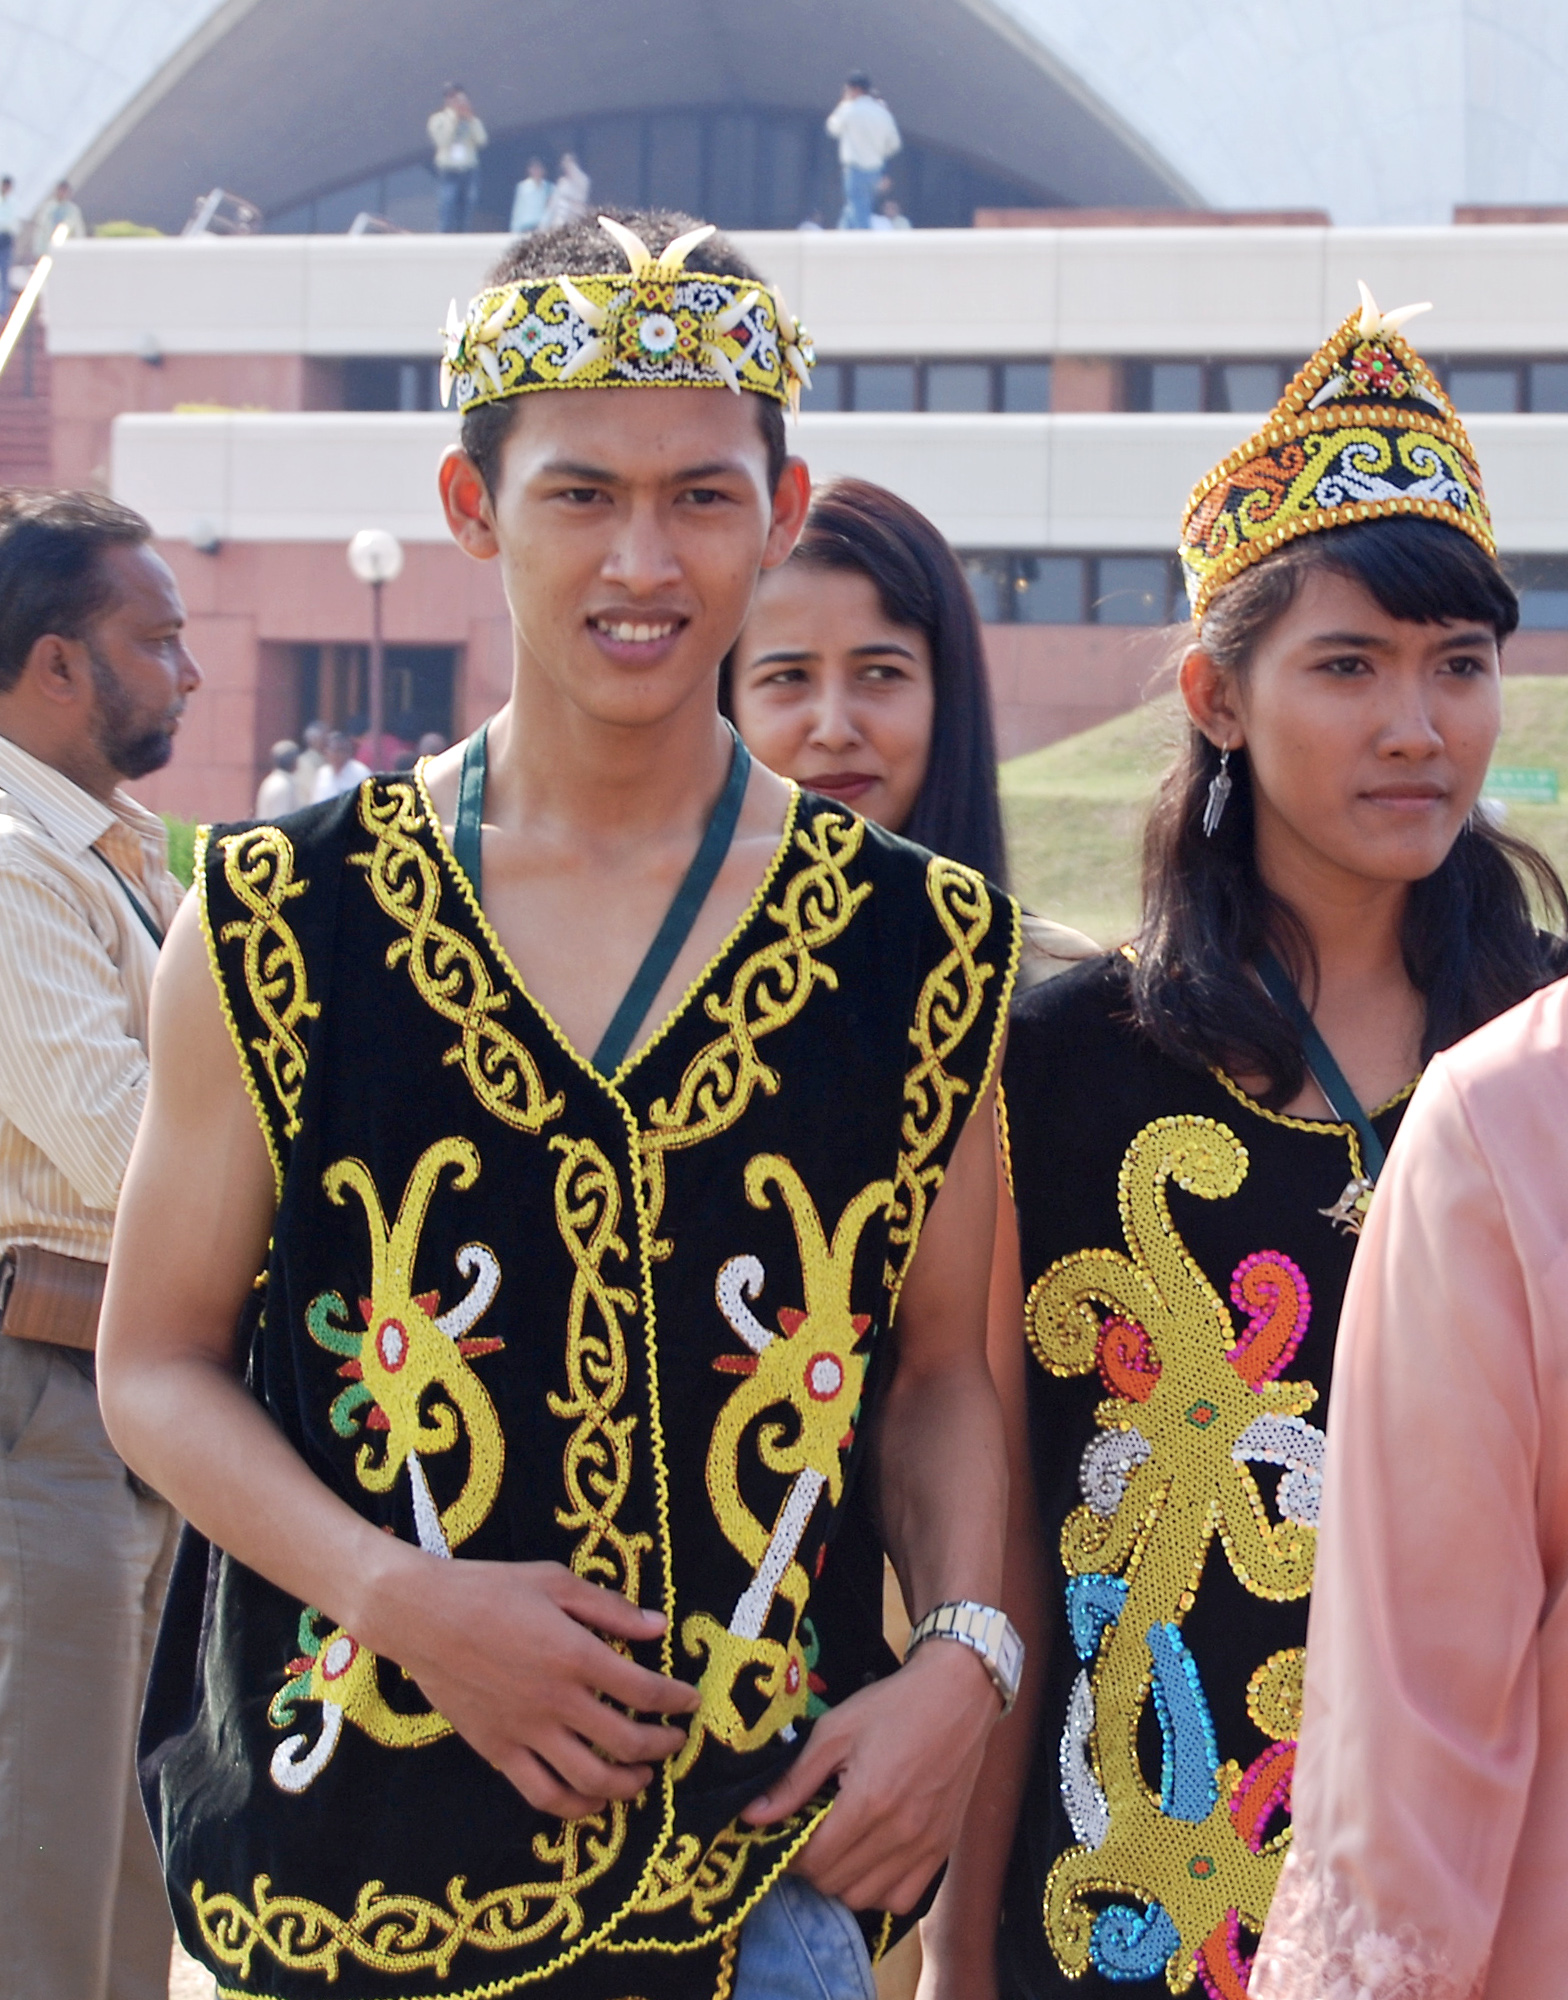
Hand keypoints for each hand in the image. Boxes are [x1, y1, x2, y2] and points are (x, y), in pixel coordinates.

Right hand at [369, 1554, 701, 1818]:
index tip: (690, 1702)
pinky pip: (542, 1793)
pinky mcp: (498, 1751)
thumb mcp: (555, 1582)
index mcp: (576, 1655)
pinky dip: (574, 1806)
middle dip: (661, 1746)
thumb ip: (610, 1609)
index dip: (676, 1701)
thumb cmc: (490, 1589)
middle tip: (674, 1742)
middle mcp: (557, 1701)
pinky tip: (592, 1800)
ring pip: (590, 1779)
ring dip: (626, 1785)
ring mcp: (526, 1732)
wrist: (422, 1616)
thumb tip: (658, 1628)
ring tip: (642, 1779)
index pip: (644, 1691)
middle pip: (626, 1742)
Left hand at [740, 1638, 1000, 1911]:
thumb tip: (752, 1816)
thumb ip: (795, 1780)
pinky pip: (901, 1899)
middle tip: (807, 1834)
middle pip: (835, 1882)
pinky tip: (869, 1860)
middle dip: (810, 1865)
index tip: (783, 1831)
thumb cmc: (893, 1706)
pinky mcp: (941, 1850)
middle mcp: (898, 1833)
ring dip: (841, 1880)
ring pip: (865, 1898)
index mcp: (868, 1801)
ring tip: (836, 1846)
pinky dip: (878, 1890)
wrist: (959, 1696)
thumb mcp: (836, 1730)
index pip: (813, 1860)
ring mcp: (924, 1846)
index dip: (789, 1851)